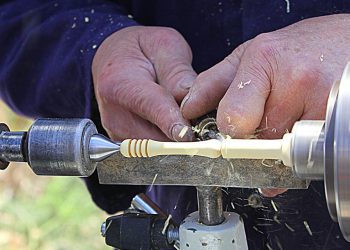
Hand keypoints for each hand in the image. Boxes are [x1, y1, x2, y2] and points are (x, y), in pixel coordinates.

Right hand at [92, 26, 195, 140]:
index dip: (173, 122)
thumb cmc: (140, 49)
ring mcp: (117, 131)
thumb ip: (178, 72)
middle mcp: (113, 114)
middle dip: (182, 133)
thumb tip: (192, 101)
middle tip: (204, 120)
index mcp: (119, 84)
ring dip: (176, 138)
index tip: (190, 136)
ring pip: (157, 146)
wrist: (115, 59)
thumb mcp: (163, 45)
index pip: (151, 108)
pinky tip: (174, 123)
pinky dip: (168, 139)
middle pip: (155, 135)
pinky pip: (152, 148)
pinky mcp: (124, 142)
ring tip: (187, 116)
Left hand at [181, 14, 349, 195]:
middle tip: (262, 122)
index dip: (228, 133)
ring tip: (285, 118)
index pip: (234, 118)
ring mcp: (321, 101)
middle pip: (258, 139)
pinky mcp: (335, 121)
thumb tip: (188, 109)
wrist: (342, 42)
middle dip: (254, 138)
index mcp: (263, 60)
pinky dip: (295, 154)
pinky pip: (304, 156)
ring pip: (281, 150)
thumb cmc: (295, 49)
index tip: (227, 136)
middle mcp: (295, 81)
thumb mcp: (249, 55)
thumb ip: (213, 82)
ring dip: (275, 144)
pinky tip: (297, 131)